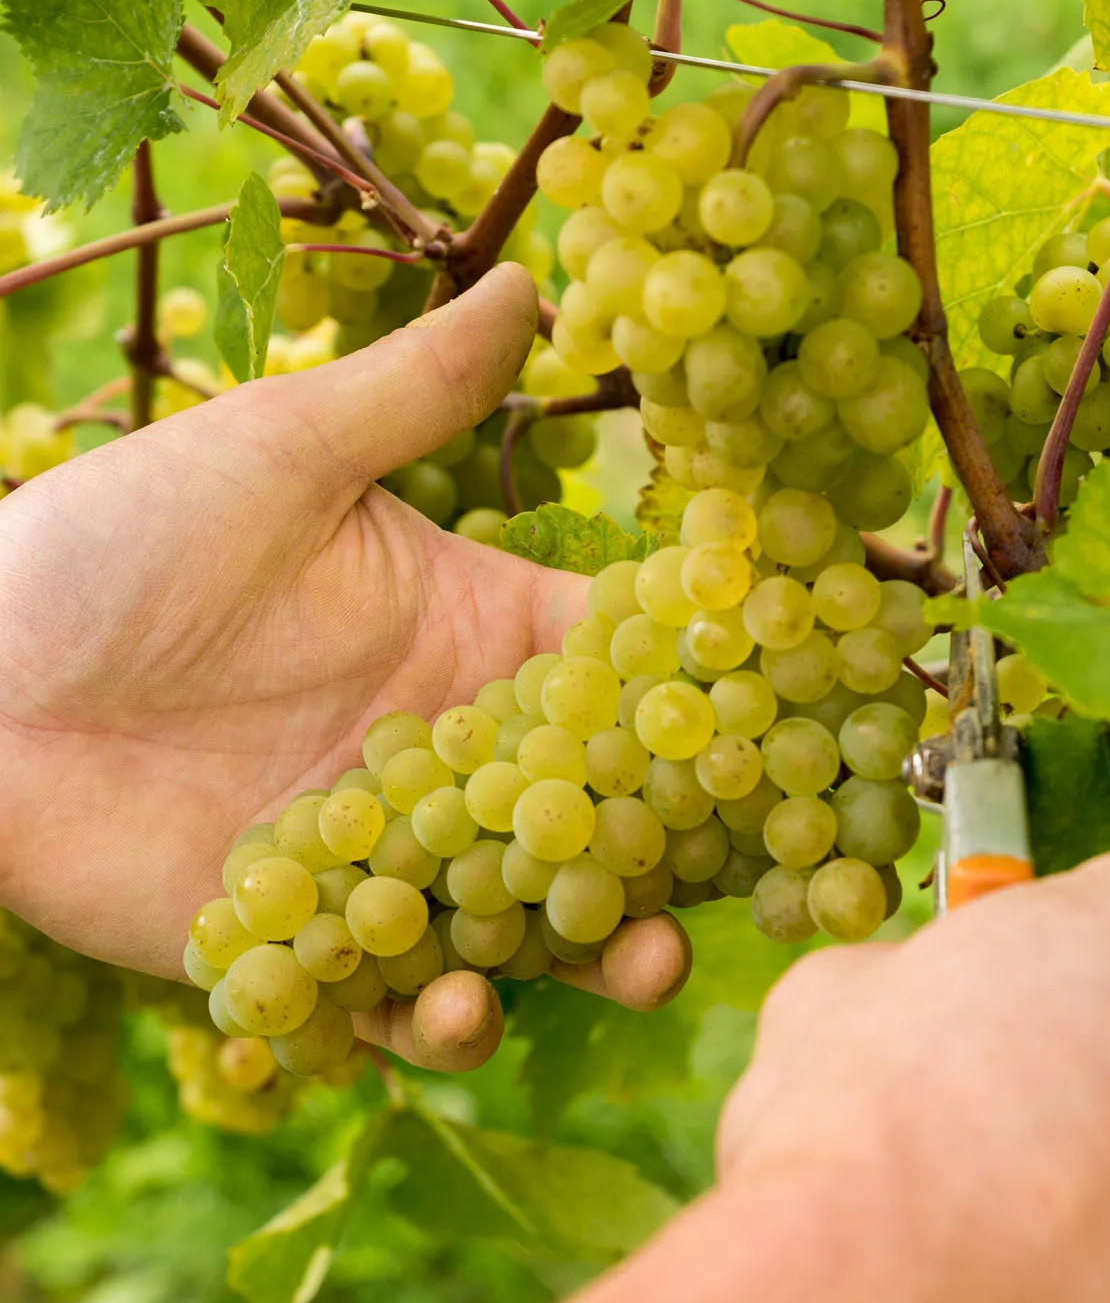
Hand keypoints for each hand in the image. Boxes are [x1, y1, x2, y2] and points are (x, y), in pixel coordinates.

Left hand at [0, 263, 689, 1067]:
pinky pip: (408, 1002)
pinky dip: (448, 1018)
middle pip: (604, 818)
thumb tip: (537, 284)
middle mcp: (449, 755)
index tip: (806, 718)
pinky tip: (454, 1005)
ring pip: (530, 927)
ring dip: (594, 956)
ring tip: (630, 966)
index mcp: (469, 633)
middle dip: (679, 853)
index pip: (625, 668)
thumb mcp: (273, 454)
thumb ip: (412, 395)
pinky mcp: (313, 950)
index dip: (714, 691)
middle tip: (748, 884)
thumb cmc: (110, 546)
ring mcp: (390, 863)